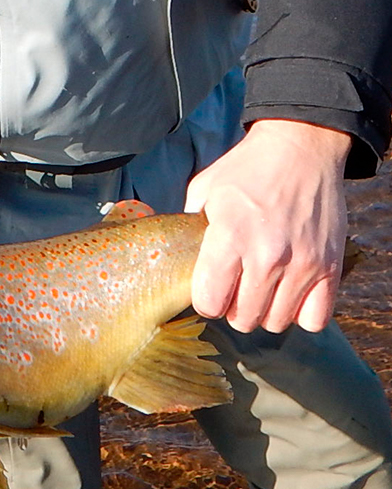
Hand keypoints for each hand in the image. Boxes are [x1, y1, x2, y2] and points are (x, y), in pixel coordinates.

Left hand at [184, 119, 351, 333]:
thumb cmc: (247, 169)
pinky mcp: (331, 266)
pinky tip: (290, 293)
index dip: (206, 300)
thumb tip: (176, 256)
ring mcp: (303, 263)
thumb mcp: (204, 191)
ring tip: (262, 288)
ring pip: (275, 322)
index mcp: (230, 236)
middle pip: (242, 319)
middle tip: (236, 288)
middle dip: (233, 308)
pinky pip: (315, 319)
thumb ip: (190, 229)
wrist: (302, 147)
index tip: (210, 289)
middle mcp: (268, 255)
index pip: (210, 303)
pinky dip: (301, 313)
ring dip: (265, 311)